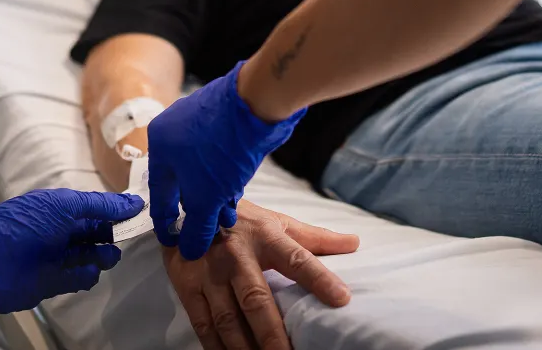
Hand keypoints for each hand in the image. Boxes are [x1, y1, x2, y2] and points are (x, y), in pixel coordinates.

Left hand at [0, 188, 143, 314]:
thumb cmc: (26, 226)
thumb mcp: (64, 206)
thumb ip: (99, 205)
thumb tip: (134, 201)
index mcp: (59, 208)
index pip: (94, 207)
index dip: (116, 209)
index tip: (140, 210)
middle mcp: (59, 231)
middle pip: (94, 231)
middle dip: (112, 232)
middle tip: (130, 234)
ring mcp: (56, 258)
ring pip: (90, 255)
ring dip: (103, 254)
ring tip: (109, 255)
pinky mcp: (53, 282)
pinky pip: (79, 278)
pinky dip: (87, 275)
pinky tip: (91, 269)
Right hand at [148, 61, 305, 259]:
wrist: (257, 103)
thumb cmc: (222, 147)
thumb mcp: (205, 197)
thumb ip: (196, 227)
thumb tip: (189, 250)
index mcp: (159, 144)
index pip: (158, 193)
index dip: (166, 221)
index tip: (173, 239)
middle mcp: (174, 130)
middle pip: (182, 180)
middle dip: (197, 208)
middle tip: (207, 229)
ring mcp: (199, 121)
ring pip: (202, 169)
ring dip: (214, 194)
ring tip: (227, 215)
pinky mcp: (222, 118)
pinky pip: (217, 155)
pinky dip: (224, 176)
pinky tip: (236, 190)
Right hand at [162, 201, 358, 349]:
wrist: (186, 205)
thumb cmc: (240, 219)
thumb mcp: (276, 221)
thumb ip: (314, 238)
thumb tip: (354, 243)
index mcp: (264, 237)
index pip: (297, 259)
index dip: (319, 278)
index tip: (341, 298)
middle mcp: (235, 255)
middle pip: (256, 300)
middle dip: (273, 334)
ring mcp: (208, 272)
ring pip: (228, 319)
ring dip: (245, 347)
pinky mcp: (187, 285)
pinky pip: (203, 324)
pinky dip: (217, 347)